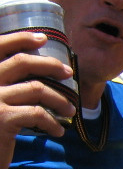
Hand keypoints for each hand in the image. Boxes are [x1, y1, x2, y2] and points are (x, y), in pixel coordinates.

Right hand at [0, 31, 75, 168]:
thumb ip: (9, 86)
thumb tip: (41, 74)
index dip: (20, 39)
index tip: (43, 38)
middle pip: (22, 62)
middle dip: (50, 65)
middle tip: (69, 73)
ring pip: (36, 88)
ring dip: (59, 99)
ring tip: (70, 110)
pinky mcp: (2, 119)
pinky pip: (37, 113)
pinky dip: (53, 122)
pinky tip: (58, 130)